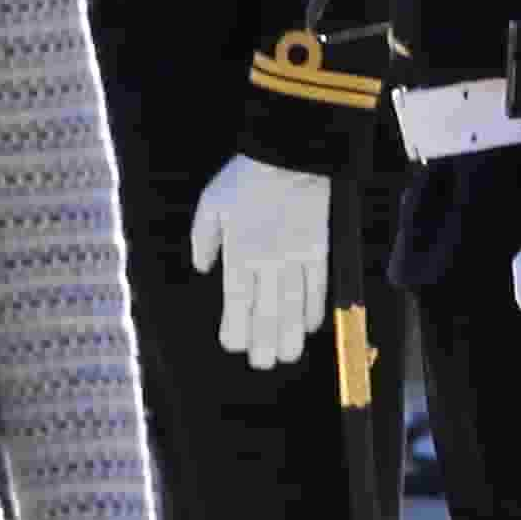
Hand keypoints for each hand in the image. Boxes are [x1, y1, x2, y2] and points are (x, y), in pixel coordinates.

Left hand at [193, 153, 337, 367]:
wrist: (289, 155)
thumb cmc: (246, 178)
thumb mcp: (212, 202)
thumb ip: (203, 238)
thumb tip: (202, 269)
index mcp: (240, 251)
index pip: (237, 299)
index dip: (236, 326)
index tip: (234, 345)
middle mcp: (268, 260)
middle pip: (267, 310)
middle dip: (263, 341)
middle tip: (262, 364)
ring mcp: (296, 257)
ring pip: (293, 305)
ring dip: (290, 334)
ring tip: (286, 357)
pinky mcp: (319, 249)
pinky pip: (318, 286)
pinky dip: (315, 309)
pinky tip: (310, 328)